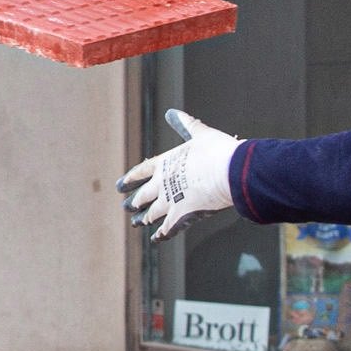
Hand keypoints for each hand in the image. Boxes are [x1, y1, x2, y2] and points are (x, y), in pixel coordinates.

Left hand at [118, 109, 241, 239]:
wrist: (230, 172)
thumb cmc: (218, 150)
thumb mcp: (200, 134)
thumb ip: (185, 124)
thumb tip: (172, 112)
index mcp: (164, 163)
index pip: (141, 172)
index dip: (130, 179)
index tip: (120, 185)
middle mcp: (162, 184)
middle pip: (143, 195)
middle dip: (134, 201)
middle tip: (126, 206)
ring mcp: (170, 202)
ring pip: (152, 213)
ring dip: (144, 218)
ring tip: (136, 222)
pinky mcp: (181, 217)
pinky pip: (167, 229)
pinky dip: (161, 234)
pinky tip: (156, 239)